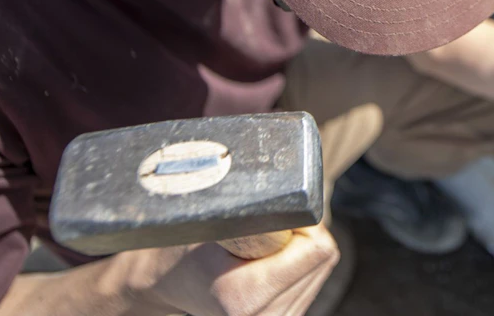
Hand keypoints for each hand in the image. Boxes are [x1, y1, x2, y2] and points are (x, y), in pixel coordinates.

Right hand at [122, 224, 338, 315]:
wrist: (171, 281)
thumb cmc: (183, 246)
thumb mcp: (207, 220)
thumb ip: (250, 212)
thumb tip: (289, 197)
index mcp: (243, 297)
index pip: (317, 248)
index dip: (299, 221)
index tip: (272, 215)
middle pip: (322, 256)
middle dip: (300, 233)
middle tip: (263, 229)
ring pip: (321, 267)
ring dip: (300, 249)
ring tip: (262, 248)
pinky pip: (314, 278)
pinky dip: (299, 264)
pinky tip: (269, 263)